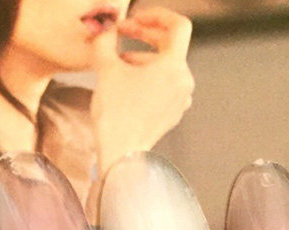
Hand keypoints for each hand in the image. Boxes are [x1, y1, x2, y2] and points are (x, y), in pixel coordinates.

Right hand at [90, 7, 194, 176]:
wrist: (120, 154)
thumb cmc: (116, 115)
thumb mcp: (106, 70)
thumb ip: (105, 41)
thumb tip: (105, 27)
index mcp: (174, 66)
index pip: (177, 26)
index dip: (156, 16)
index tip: (136, 19)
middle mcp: (183, 81)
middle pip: (169, 47)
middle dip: (143, 38)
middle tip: (122, 35)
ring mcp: (180, 100)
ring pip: (164, 68)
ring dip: (142, 60)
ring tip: (118, 65)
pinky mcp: (172, 114)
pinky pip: (163, 87)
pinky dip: (147, 80)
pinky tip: (127, 86)